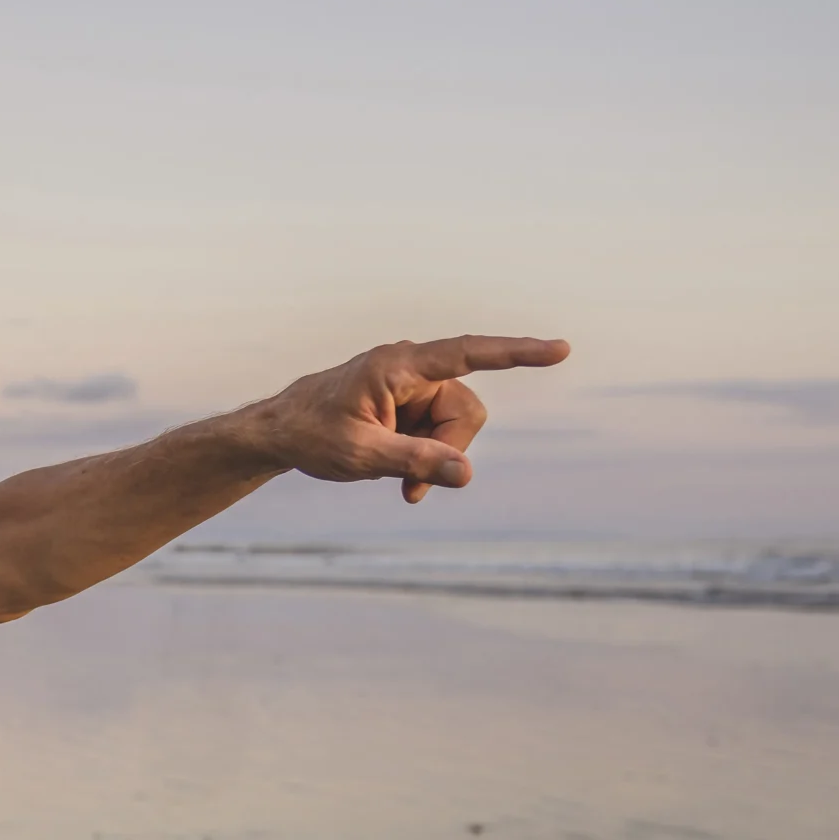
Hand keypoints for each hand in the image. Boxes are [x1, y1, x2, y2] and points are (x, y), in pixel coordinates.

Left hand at [245, 336, 569, 502]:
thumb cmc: (312, 435)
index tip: (558, 351)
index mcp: (398, 365)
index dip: (516, 353)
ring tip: (400, 485)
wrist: (280, 433)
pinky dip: (427, 457)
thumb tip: (466, 473)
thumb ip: (414, 461)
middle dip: (449, 450)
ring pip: (456, 426)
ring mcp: (413, 386)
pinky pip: (440, 433)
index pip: (468, 354)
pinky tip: (401, 477)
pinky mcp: (411, 403)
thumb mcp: (361, 455)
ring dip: (435, 458)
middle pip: (466, 410)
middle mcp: (412, 368)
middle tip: (411, 489)